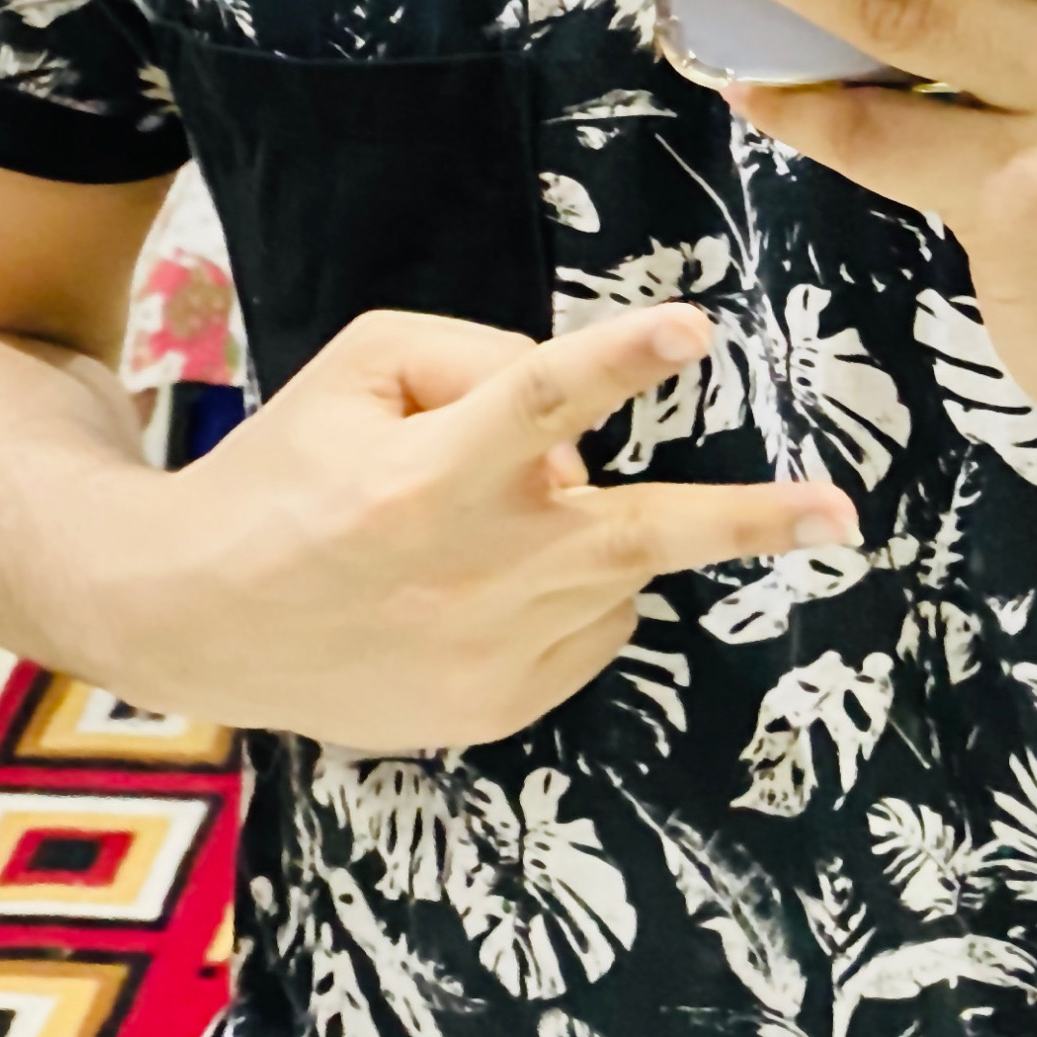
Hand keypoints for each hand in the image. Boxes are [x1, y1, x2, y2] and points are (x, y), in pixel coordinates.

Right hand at [114, 301, 858, 752]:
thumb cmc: (284, 472)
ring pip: (613, 571)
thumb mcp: (355, 371)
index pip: (538, 396)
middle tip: (838, 510)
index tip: (692, 327)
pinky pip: (585, 634)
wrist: (199, 615)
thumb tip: (574, 422)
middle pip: (637, 530)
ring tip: (488, 528)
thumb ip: (471, 360)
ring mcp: (492, 652)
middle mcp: (472, 567)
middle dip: (748, 520)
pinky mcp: (499, 709)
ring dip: (586, 534)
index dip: (620, 357)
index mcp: (426, 473)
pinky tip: (476, 587)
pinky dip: (561, 595)